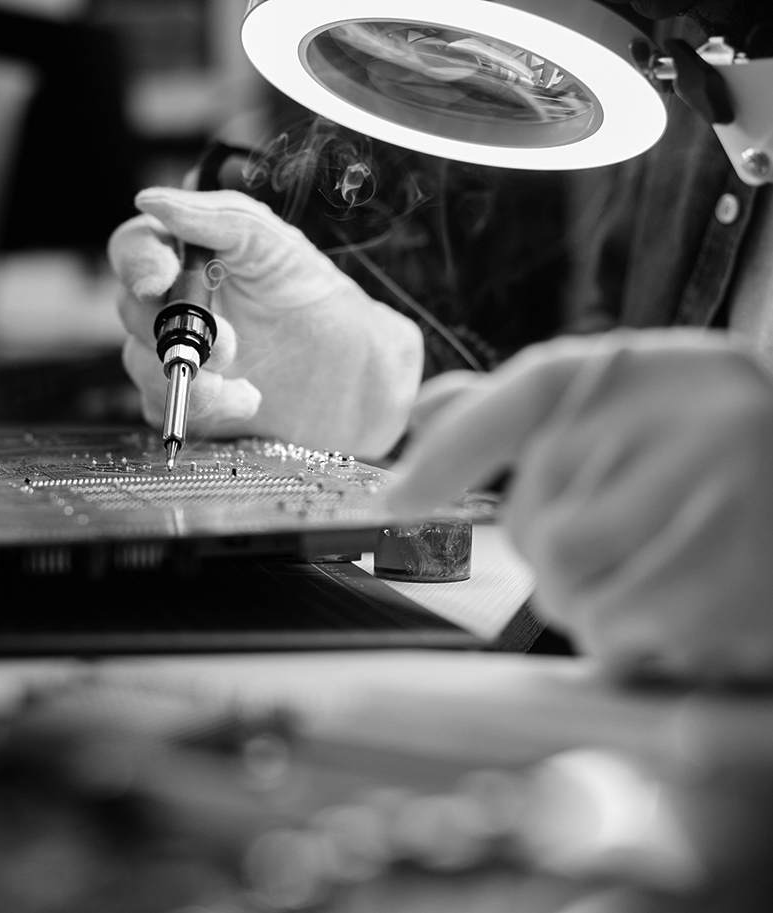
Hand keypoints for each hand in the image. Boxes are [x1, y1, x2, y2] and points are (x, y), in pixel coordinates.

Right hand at [108, 188, 423, 458]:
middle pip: (131, 311)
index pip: (133, 249)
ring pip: (141, 365)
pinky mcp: (189, 401)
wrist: (355, 375)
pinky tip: (247, 403)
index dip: (136, 263)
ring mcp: (180, 354)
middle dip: (180, 331)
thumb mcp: (278, 246)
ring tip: (249, 387)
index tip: (158, 280)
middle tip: (235, 346)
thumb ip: (221, 218)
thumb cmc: (319, 300)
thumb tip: (152, 201)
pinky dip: (202, 410)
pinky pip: (163, 408)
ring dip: (192, 378)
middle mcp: (177, 304)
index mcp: (191, 256)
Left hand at [386, 330, 772, 681]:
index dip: (449, 452)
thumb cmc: (712, 441)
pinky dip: (630, 638)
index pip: (530, 393)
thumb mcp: (627, 398)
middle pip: (539, 526)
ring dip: (591, 598)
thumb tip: (420, 413)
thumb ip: (516, 407)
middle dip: (554, 551)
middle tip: (624, 534)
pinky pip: (620, 639)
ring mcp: (716, 510)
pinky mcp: (731, 594)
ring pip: (571, 590)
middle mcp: (687, 425)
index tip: (394, 501)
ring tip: (660, 566)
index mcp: (652, 372)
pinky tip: (684, 603)